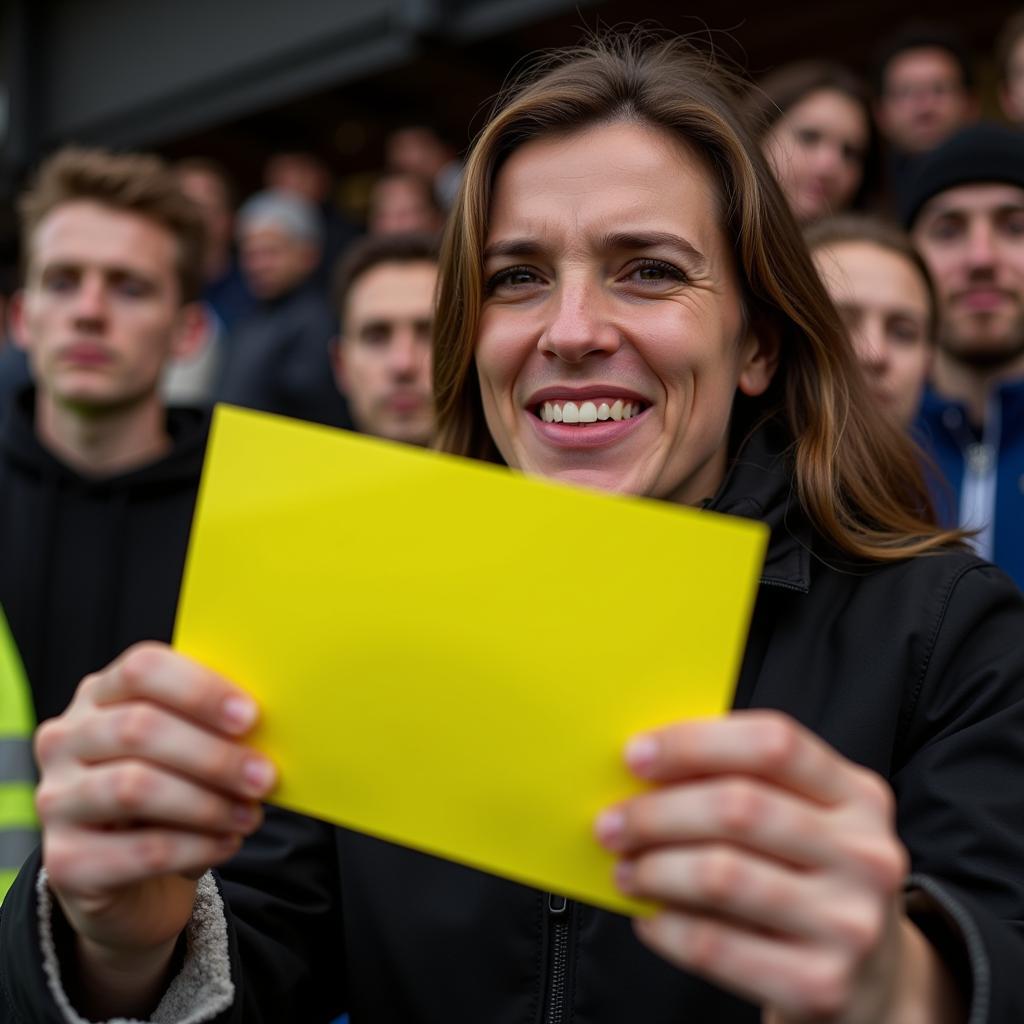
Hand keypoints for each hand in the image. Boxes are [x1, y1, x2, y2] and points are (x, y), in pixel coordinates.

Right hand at [34, 642, 275, 1012]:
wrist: (129, 876)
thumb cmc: (170, 793)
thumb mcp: (188, 748)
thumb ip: (214, 726)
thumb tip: (274, 724)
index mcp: (101, 694)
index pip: (142, 669)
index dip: (199, 690)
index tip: (250, 716)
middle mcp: (66, 738)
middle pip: (140, 728)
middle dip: (214, 754)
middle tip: (263, 776)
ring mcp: (56, 799)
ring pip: (136, 787)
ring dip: (207, 802)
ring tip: (249, 815)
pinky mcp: (63, 861)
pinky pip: (139, 851)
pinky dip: (196, 847)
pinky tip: (226, 844)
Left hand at [595, 710, 956, 1021]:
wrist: (870, 984)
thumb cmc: (809, 880)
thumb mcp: (802, 819)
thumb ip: (741, 783)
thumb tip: (643, 769)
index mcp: (858, 794)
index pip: (774, 743)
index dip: (695, 742)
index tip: (635, 755)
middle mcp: (865, 854)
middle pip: (738, 807)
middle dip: (656, 812)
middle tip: (611, 823)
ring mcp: (849, 923)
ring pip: (721, 874)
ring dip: (654, 868)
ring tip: (625, 869)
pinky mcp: (821, 985)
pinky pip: (715, 945)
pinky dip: (665, 927)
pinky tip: (648, 919)